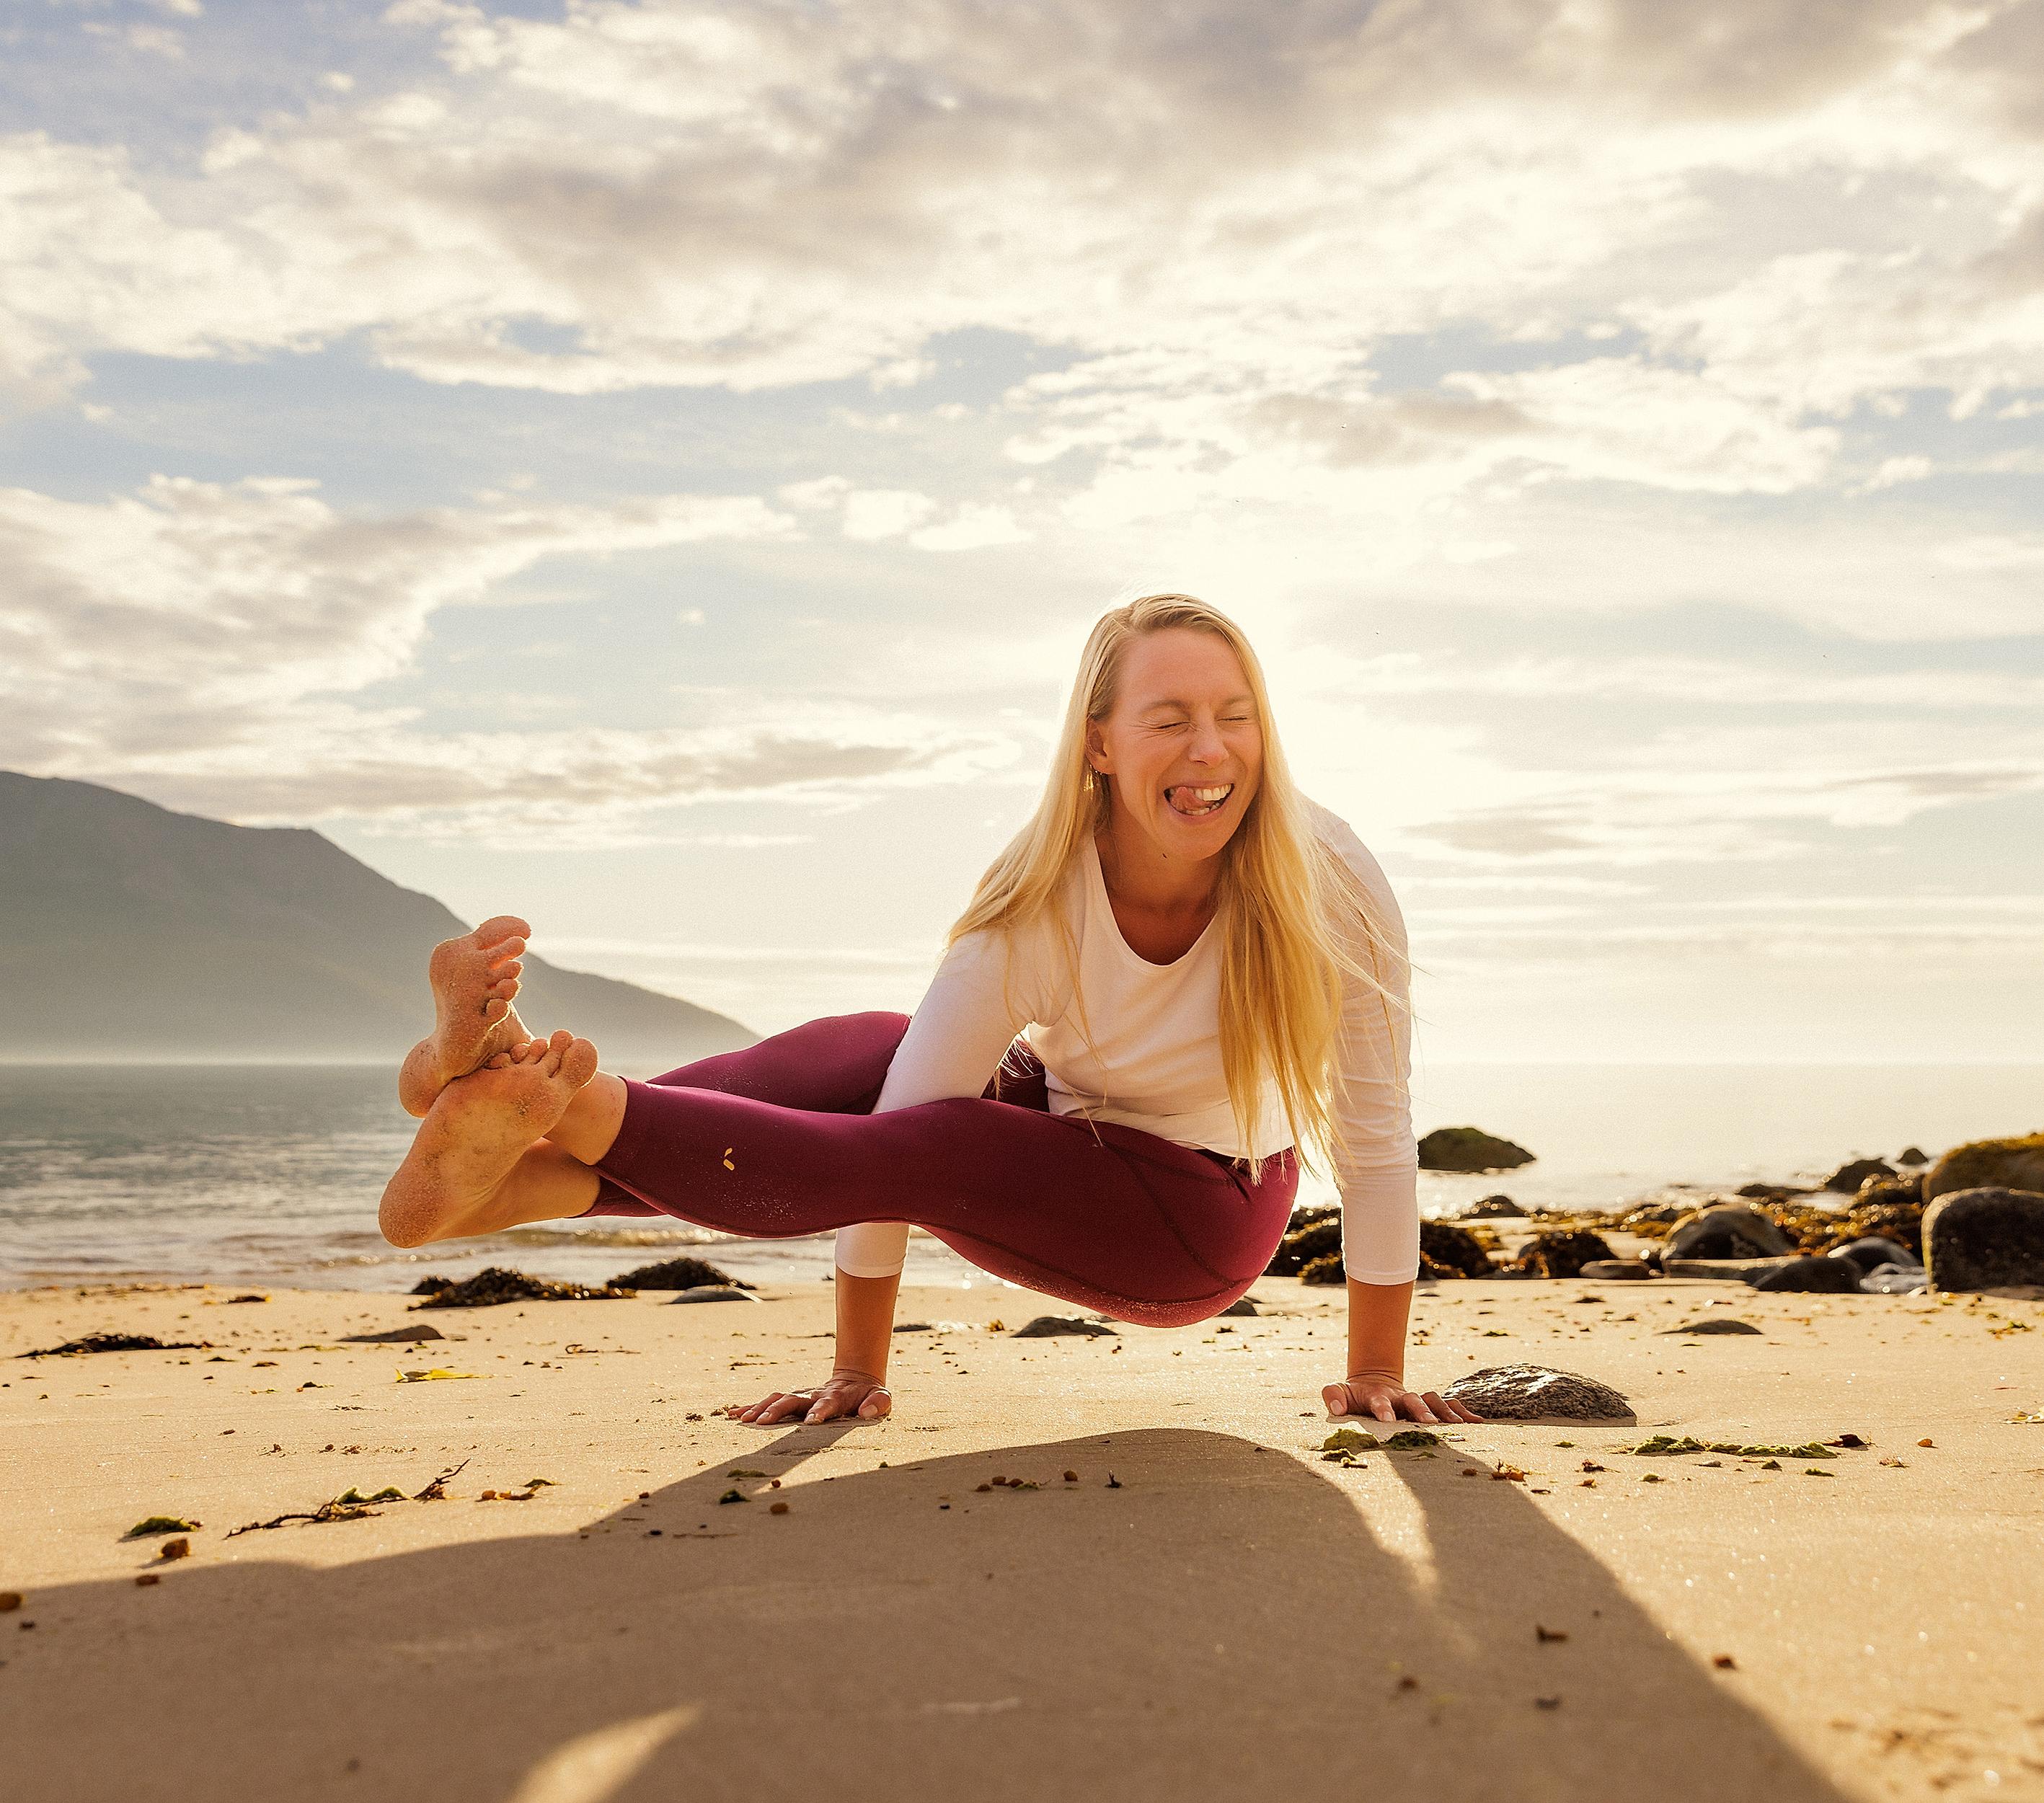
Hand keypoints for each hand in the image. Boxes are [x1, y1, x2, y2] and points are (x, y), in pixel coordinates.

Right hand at [722, 1367, 891, 1425]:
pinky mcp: (792, 1400)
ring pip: (777, 1399)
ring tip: (742, 1419)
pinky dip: (752, 1407)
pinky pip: (769, 1402)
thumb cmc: (869, 1396)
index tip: (812, 1422)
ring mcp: (801, 1396)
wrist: (855, 1379)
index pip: (826, 1404)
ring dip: (760, 1409)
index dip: (819, 1412)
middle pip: (793, 1400)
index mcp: (835, 1398)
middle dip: (777, 1411)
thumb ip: (877, 1403)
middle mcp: (813, 1395)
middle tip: (761, 1423)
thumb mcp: (881, 1398)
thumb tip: (868, 1412)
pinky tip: (733, 1414)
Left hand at [1323, 1368, 1483, 1424]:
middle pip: (1414, 1400)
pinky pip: (1449, 1407)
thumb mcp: (1338, 1392)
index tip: (1386, 1420)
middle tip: (1428, 1424)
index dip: (1383, 1409)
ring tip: (1456, 1427)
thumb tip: (1335, 1409)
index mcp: (1378, 1396)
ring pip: (1435, 1402)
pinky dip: (1463, 1413)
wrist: (1373, 1384)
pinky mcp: (1429, 1406)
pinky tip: (1478, 1423)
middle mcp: (1401, 1397)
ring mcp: (1417, 1400)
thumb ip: (1333, 1396)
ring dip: (1445, 1413)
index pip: (1380, 1402)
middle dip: (1421, 1411)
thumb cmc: (1353, 1396)